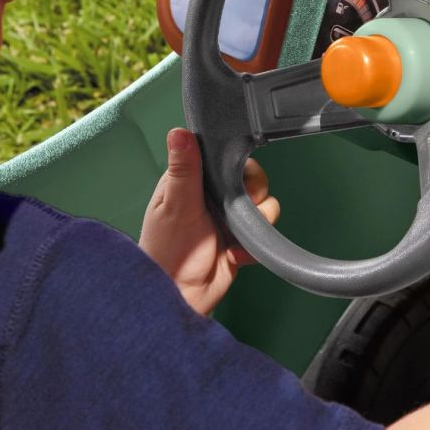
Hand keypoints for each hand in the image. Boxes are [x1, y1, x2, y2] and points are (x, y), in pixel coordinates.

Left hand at [139, 128, 279, 315]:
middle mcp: (214, 197)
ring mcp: (229, 219)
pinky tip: (235, 253)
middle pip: (254, 180)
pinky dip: (255, 245)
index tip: (235, 180)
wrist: (179, 297)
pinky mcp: (242, 240)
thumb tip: (179, 132)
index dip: (239, 166)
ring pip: (265, 206)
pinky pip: (265, 233)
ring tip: (232, 237)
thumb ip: (183, 170)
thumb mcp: (175, 206)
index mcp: (194, 182)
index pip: (228, 158)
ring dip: (255, 223)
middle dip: (252, 197)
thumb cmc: (164, 252)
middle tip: (233, 212)